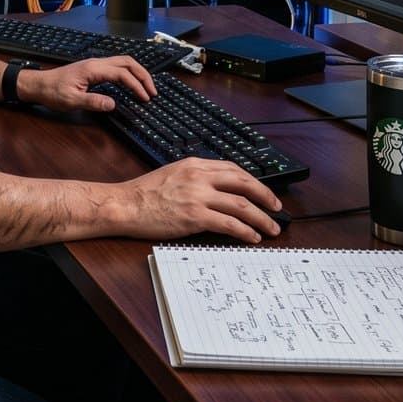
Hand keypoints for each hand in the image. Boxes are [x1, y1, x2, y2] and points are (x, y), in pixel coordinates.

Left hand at [25, 55, 154, 111]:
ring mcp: (96, 64)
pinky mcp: (94, 69)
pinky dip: (129, 73)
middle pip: (128, 62)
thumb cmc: (52, 92)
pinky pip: (117, 67)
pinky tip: (132, 84)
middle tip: (153, 91)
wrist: (39, 84)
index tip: (145, 98)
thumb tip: (113, 104)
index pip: (122, 74)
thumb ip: (92, 102)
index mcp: (93, 69)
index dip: (136, 86)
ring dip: (138, 73)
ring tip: (147, 88)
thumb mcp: (71, 101)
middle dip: (143, 75)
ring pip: (123, 62)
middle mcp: (97, 63)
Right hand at [115, 157, 282, 243]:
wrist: (124, 205)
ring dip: (261, 218)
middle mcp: (199, 177)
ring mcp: (198, 196)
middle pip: (244, 183)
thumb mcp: (172, 174)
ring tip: (271, 229)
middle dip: (266, 196)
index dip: (253, 181)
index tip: (263, 192)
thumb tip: (216, 190)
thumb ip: (195, 178)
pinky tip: (252, 237)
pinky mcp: (194, 217)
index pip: (233, 169)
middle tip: (277, 208)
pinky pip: (228, 224)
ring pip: (241, 205)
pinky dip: (245, 231)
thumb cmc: (143, 194)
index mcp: (194, 164)